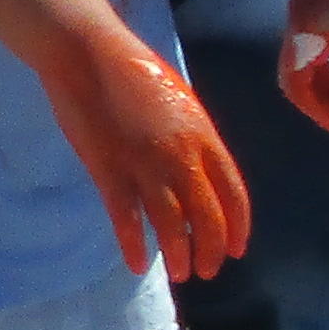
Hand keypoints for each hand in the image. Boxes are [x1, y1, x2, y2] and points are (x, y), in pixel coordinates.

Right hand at [27, 22, 248, 278]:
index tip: (238, 248)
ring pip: (171, 224)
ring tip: (181, 274)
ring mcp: (145, 167)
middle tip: (209, 270)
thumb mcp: (183, 105)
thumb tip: (202, 171)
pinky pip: (126, 218)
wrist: (90, 55)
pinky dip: (134, 245)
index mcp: (205, 139)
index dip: (238, 226)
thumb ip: (195, 140)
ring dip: (179, 255)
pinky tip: (138, 265)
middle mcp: (182, 158)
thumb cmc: (136, 73)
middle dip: (212, 249)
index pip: (234, 194)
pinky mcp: (109, 171)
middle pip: (207, 216)